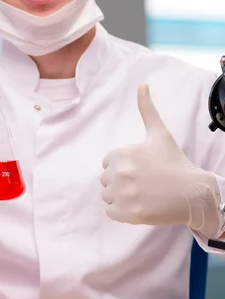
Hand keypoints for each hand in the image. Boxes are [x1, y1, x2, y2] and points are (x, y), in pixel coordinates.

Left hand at [100, 84, 222, 237]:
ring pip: (108, 197)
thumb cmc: (174, 162)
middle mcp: (120, 173)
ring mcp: (124, 194)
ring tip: (143, 194)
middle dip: (121, 183)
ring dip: (121, 198)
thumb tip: (142, 84)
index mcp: (122, 153)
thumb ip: (147, 109)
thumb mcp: (159, 133)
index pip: (108, 164)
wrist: (192, 192)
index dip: (124, 167)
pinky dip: (123, 213)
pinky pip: (111, 213)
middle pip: (106, 181)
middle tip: (144, 183)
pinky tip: (140, 206)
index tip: (141, 169)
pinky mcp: (127, 214)